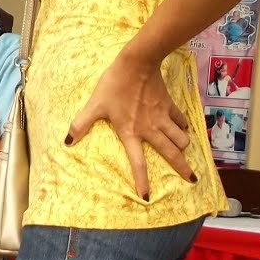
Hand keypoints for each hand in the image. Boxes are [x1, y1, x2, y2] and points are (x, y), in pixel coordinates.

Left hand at [66, 47, 191, 198]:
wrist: (137, 63)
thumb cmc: (114, 84)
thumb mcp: (95, 104)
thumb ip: (81, 123)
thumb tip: (67, 141)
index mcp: (130, 132)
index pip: (137, 162)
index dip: (141, 180)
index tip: (147, 196)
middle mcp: (150, 129)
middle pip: (170, 153)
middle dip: (182, 168)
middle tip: (192, 179)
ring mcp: (162, 117)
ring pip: (181, 138)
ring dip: (183, 146)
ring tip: (183, 150)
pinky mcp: (169, 105)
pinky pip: (181, 120)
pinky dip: (183, 126)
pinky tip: (182, 127)